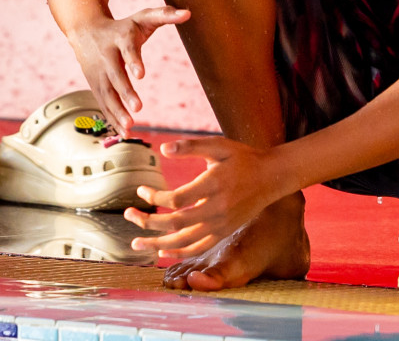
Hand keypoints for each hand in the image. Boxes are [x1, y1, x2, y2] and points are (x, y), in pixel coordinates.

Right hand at [66, 5, 189, 133]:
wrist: (84, 30)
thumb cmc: (122, 26)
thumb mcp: (142, 17)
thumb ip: (165, 15)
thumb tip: (189, 13)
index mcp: (120, 37)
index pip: (127, 49)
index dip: (133, 60)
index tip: (141, 73)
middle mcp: (107, 56)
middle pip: (114, 75)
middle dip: (125, 92)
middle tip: (138, 107)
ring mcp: (98, 72)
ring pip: (106, 92)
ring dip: (116, 110)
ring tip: (130, 127)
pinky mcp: (94, 84)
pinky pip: (102, 102)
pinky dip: (111, 117)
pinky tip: (123, 132)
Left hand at [125, 137, 294, 257]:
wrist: (271, 177)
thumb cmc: (241, 158)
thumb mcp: (218, 145)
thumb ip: (190, 146)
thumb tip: (163, 149)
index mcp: (214, 186)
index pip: (178, 199)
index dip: (156, 196)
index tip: (141, 189)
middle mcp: (218, 209)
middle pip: (177, 223)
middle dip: (149, 221)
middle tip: (127, 214)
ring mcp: (222, 224)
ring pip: (186, 241)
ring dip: (158, 244)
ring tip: (135, 244)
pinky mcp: (224, 232)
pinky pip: (200, 247)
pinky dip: (180, 253)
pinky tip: (162, 252)